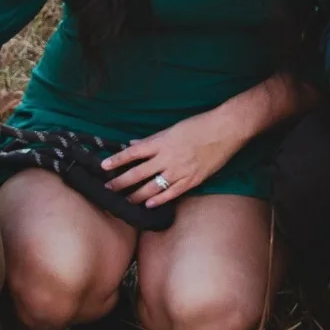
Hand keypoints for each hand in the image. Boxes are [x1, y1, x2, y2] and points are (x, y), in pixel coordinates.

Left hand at [101, 109, 242, 207]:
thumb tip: (133, 144)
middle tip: (108, 189)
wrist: (225, 130)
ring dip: (136, 195)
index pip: (132, 153)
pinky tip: (148, 204)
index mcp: (161, 143)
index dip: (117, 160)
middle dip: (121, 182)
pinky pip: (172, 193)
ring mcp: (179, 171)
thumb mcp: (172, 129)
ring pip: (152, 187)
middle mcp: (167, 158)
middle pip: (138, 173)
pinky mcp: (192, 179)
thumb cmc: (199, 125)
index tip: (103, 166)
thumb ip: (152, 139)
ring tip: (125, 201)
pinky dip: (159, 200)